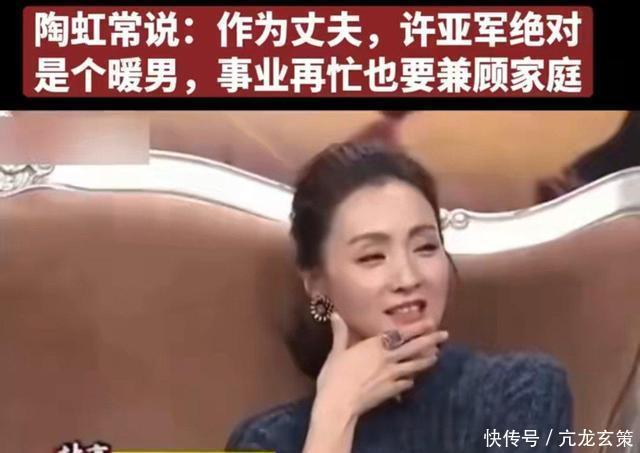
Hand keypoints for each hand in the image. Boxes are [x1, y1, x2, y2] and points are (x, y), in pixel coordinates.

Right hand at [314, 313, 447, 417]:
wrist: (339, 403)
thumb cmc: (335, 375)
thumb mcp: (336, 351)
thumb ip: (340, 333)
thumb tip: (335, 314)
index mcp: (375, 346)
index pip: (400, 334)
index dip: (417, 328)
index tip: (431, 322)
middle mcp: (388, 358)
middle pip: (413, 348)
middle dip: (430, 340)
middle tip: (445, 335)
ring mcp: (392, 376)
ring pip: (414, 366)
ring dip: (426, 360)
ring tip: (436, 356)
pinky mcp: (391, 391)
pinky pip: (405, 384)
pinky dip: (410, 380)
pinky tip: (413, 380)